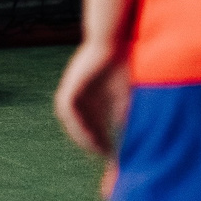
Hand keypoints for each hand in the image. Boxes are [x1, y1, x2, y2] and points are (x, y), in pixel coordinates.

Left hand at [54, 41, 129, 158]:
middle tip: (104, 158)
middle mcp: (79, 99)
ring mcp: (72, 93)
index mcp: (90, 102)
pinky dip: (77, 124)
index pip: (91, 128)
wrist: (113, 42)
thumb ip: (125, 117)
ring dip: (82, 136)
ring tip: (96, 149)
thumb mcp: (125, 98)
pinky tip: (89, 135)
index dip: (101, 143)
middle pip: (80, 128)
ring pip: (72, 122)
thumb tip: (132, 139)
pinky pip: (68, 111)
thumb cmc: (122, 66)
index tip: (112, 157)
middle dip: (91, 144)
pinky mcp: (70, 86)